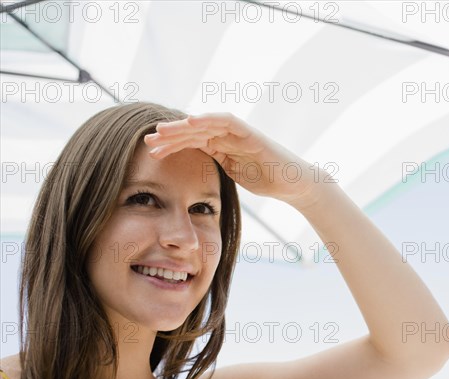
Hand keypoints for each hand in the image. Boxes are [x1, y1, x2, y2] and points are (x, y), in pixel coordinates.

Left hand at [143, 112, 324, 209]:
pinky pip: (227, 122)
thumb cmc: (267, 180)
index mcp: (222, 146)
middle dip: (171, 135)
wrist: (293, 182)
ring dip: (183, 128)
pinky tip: (191, 121)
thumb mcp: (234, 174)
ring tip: (161, 132)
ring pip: (205, 125)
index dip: (172, 145)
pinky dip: (209, 120)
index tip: (153, 152)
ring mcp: (238, 133)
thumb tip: (196, 178)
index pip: (192, 142)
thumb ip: (218, 167)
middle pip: (194, 131)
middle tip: (149, 140)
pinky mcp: (249, 133)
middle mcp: (227, 136)